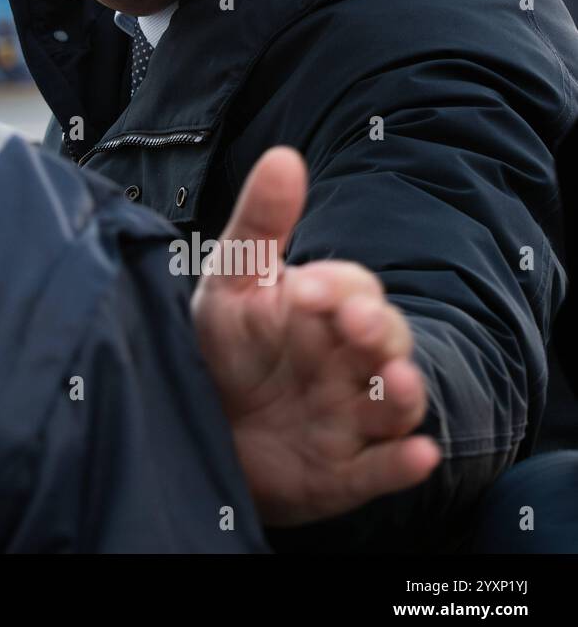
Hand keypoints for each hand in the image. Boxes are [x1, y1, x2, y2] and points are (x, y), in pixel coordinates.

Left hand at [192, 147, 440, 525]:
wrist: (209, 426)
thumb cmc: (229, 346)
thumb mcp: (232, 283)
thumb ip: (258, 225)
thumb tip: (283, 156)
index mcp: (326, 310)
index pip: (351, 288)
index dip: (334, 287)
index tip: (301, 289)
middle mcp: (350, 360)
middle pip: (385, 339)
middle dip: (375, 330)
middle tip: (352, 324)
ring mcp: (353, 415)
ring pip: (396, 403)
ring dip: (402, 392)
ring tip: (395, 381)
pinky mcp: (346, 469)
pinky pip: (383, 468)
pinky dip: (402, 464)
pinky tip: (417, 456)